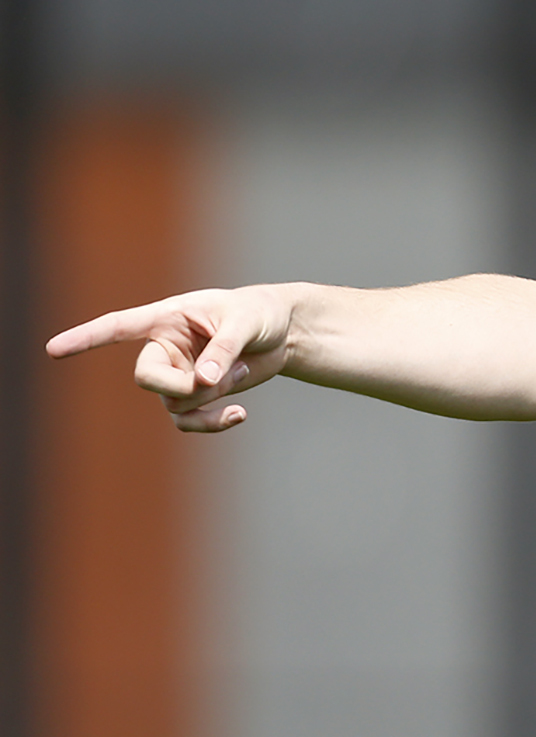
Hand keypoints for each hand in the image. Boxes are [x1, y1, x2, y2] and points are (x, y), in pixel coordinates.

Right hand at [46, 284, 297, 431]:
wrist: (282, 333)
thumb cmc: (259, 314)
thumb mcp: (246, 323)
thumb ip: (223, 348)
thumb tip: (204, 380)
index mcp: (166, 318)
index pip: (118, 327)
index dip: (85, 338)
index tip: (52, 349)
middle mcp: (163, 348)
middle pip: (146, 378)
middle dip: (181, 385)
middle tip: (217, 375)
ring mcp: (177, 375)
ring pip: (174, 402)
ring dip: (211, 395)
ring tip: (240, 369)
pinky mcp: (194, 397)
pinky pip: (188, 421)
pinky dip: (214, 422)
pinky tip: (240, 414)